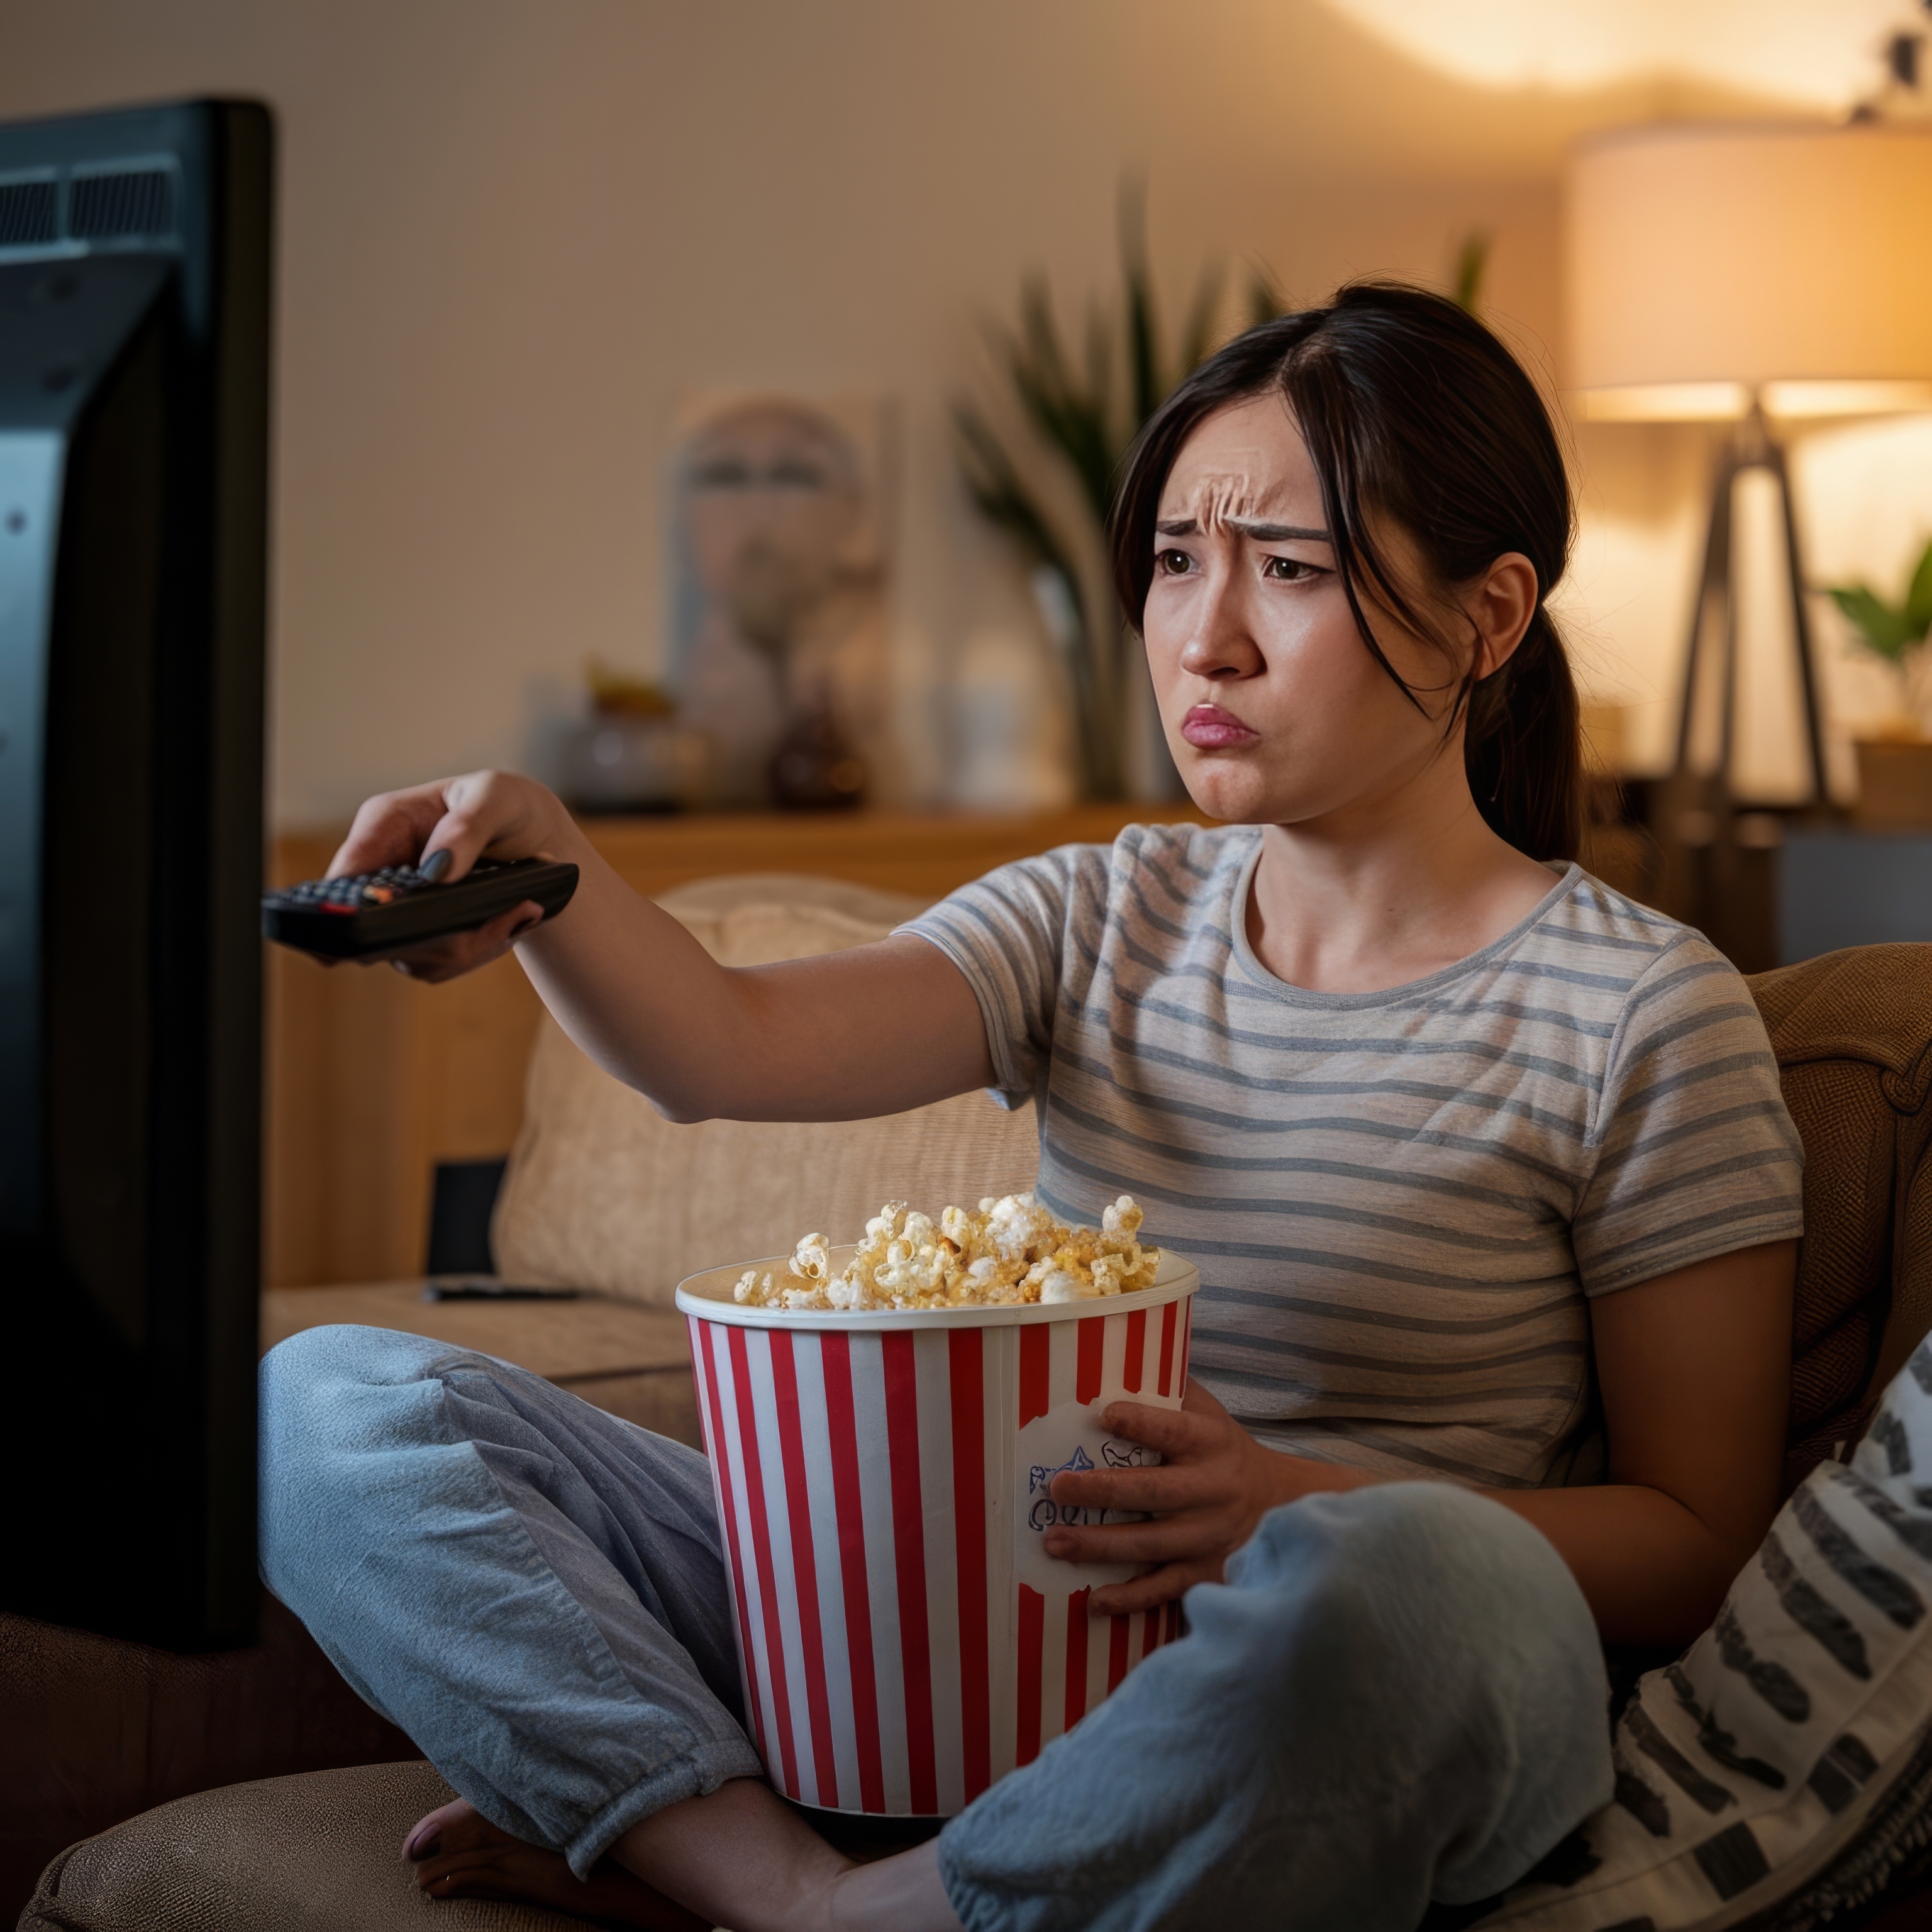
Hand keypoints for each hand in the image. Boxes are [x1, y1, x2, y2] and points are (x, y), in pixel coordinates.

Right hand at [325, 770, 578, 981]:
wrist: (534, 837)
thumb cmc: (506, 804)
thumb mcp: (494, 798)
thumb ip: (467, 826)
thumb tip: (437, 871)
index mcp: (383, 824)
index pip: (347, 874)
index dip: (354, 910)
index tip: (394, 928)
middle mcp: (380, 870)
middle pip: (376, 928)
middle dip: (435, 936)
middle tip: (495, 923)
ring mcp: (396, 908)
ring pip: (409, 954)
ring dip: (466, 947)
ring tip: (519, 913)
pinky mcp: (419, 935)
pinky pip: (435, 963)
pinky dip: (476, 951)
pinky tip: (509, 924)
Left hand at [1044, 1378, 1364, 1613]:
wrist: (1280, 1504)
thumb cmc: (1221, 1448)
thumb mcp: (1207, 1411)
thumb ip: (1167, 1389)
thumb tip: (1107, 1357)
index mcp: (1210, 1442)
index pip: (1173, 1429)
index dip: (1141, 1422)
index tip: (1103, 1415)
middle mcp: (1211, 1490)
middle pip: (1154, 1492)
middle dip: (1102, 1490)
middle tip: (1056, 1487)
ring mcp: (1207, 1537)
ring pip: (1150, 1544)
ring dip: (1099, 1545)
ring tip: (1054, 1542)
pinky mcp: (1203, 1572)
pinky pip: (1163, 1589)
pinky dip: (1128, 1598)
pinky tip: (1093, 1600)